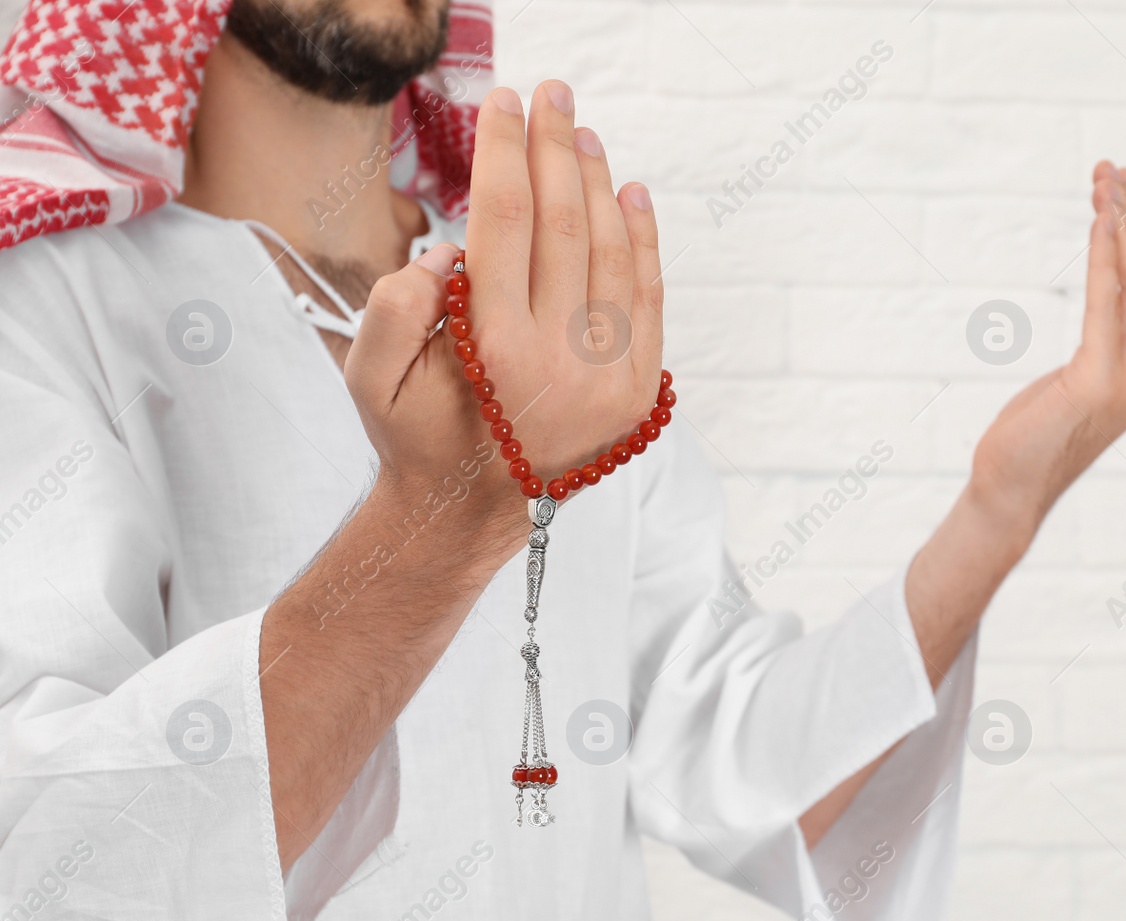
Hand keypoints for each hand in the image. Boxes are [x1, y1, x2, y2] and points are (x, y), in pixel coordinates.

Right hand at [342, 82, 662, 553]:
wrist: (471, 513)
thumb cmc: (416, 437)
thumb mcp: (370, 378)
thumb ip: (393, 303)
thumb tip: (451, 249)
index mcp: (492, 346)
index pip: (504, 218)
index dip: (506, 150)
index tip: (505, 102)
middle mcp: (559, 356)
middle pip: (565, 222)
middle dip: (556, 147)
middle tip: (553, 95)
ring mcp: (608, 374)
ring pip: (612, 252)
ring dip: (599, 184)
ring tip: (583, 136)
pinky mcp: (637, 391)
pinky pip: (648, 299)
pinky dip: (644, 241)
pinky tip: (632, 194)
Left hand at [968, 161, 1125, 545]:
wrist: (1009, 488)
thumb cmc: (1033, 433)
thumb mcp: (1080, 374)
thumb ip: (1104, 338)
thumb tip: (1110, 295)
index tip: (1120, 184)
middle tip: (1112, 167)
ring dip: (1121, 221)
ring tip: (1105, 178)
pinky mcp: (1098, 381)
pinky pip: (1106, 303)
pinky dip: (1104, 256)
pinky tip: (1097, 220)